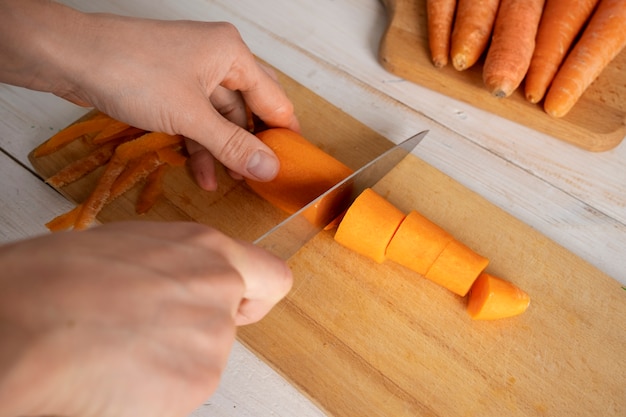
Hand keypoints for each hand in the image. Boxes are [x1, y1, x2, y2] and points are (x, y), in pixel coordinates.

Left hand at [0, 0, 299, 188]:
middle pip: (246, 108)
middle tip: (260, 176)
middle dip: (250, 145)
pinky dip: (198, 144)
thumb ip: (232, 145)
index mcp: (232, 54)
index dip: (283, 133)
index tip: (292, 164)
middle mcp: (216, 59)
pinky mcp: (169, 87)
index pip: (272, 98)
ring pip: (219, 118)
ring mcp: (191, 72)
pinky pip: (195, 119)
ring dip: (222, 150)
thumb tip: (269, 168)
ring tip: (230, 182)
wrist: (70, 57)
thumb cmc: (132, 72)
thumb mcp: (190, 116)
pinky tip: (201, 174)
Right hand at [0, 221, 292, 416]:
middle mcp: (218, 290)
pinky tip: (120, 373)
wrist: (18, 330)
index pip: (272, 278)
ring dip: (173, 359)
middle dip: (199, 329)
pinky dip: (159, 389)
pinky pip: (186, 389)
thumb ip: (174, 265)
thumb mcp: (127, 248)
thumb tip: (179, 281)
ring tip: (120, 348)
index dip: (254, 296)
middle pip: (231, 323)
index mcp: (204, 249)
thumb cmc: (50, 283)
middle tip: (149, 331)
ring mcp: (212, 339)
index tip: (238, 305)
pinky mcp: (196, 383)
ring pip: (206, 357)